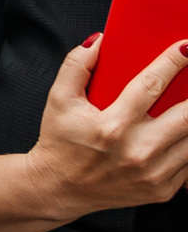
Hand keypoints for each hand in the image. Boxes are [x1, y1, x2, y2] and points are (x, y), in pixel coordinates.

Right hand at [25, 35, 187, 219]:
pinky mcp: (161, 190)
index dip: (173, 61)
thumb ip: (76, 66)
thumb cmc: (59, 141)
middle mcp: (136, 151)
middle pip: (187, 115)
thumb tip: (99, 41)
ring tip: (187, 107)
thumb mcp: (58, 100)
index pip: (151, 85)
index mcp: (112, 126)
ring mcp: (152, 174)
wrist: (56, 189)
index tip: (187, 47)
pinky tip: (183, 132)